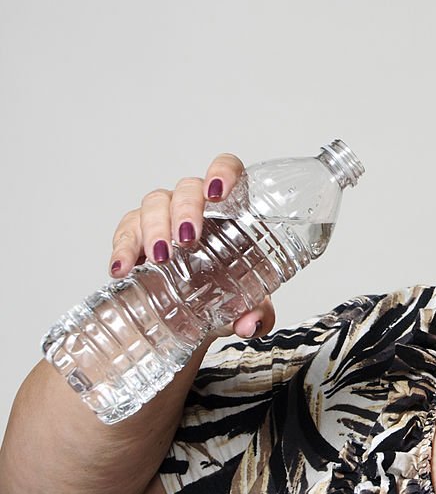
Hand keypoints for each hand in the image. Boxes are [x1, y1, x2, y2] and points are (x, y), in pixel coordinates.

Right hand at [107, 152, 275, 338]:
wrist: (190, 314)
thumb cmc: (225, 290)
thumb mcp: (244, 301)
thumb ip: (255, 312)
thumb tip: (250, 323)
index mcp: (229, 209)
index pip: (227, 169)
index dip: (223, 171)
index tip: (217, 192)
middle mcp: (195, 206)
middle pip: (187, 188)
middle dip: (185, 210)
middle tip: (187, 239)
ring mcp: (163, 216)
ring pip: (154, 203)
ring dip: (155, 228)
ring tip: (158, 257)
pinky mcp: (135, 234)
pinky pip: (125, 230)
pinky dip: (122, 248)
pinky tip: (121, 268)